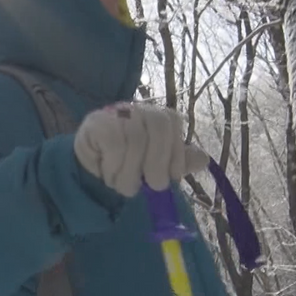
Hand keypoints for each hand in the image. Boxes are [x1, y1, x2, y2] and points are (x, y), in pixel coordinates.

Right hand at [72, 103, 208, 196]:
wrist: (92, 161)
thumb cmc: (129, 162)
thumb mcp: (158, 164)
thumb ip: (179, 161)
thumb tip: (203, 159)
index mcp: (160, 117)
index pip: (173, 122)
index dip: (176, 152)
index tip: (172, 176)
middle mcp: (140, 109)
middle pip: (158, 127)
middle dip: (157, 163)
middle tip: (149, 186)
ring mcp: (117, 113)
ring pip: (135, 140)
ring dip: (130, 172)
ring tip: (123, 184)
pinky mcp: (96, 123)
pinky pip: (114, 145)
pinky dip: (115, 167)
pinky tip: (109, 173)